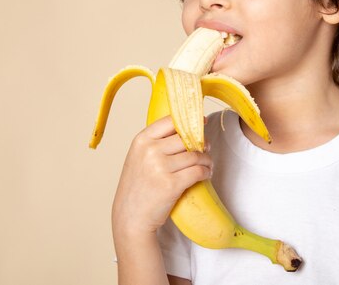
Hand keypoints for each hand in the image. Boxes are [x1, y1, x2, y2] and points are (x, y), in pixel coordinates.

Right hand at [111, 116, 212, 238]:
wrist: (130, 216)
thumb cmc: (137, 187)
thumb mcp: (138, 158)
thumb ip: (157, 143)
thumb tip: (186, 131)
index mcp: (141, 140)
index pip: (171, 121)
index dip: (189, 122)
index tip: (201, 123)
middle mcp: (150, 151)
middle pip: (186, 138)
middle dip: (201, 143)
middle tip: (206, 148)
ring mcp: (160, 167)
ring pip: (195, 155)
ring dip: (206, 160)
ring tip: (207, 164)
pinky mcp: (172, 184)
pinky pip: (198, 171)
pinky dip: (206, 172)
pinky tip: (206, 174)